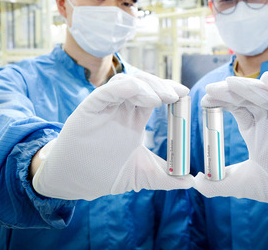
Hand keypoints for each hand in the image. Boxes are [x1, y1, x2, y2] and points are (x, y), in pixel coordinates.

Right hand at [32, 71, 193, 199]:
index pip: (154, 95)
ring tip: (158, 99)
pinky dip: (120, 88)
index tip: (184, 94)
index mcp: (134, 118)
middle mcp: (121, 109)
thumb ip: (165, 178)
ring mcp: (105, 107)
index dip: (169, 91)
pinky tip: (134, 90)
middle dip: (160, 86)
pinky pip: (105, 92)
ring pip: (126, 83)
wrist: (76, 182)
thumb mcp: (142, 175)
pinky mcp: (89, 109)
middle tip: (175, 95)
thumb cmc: (105, 172)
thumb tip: (190, 183)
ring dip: (144, 86)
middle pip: (143, 85)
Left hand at [194, 72, 267, 225]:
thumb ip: (220, 184)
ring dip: (252, 88)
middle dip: (232, 92)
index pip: (237, 108)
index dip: (222, 101)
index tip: (205, 99)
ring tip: (233, 83)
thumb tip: (194, 183)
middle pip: (250, 98)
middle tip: (214, 89)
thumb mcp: (248, 184)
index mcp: (257, 129)